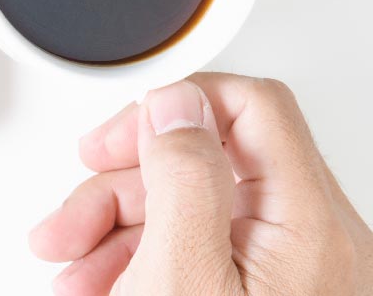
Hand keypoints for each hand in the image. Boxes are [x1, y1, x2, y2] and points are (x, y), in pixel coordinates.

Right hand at [29, 73, 372, 294]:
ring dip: (114, 233)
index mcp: (305, 218)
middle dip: (120, 187)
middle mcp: (312, 239)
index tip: (116, 139)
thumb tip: (172, 105)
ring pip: (191, 213)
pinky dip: (141, 265)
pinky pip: (199, 256)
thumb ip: (181, 176)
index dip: (173, 108)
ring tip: (71, 274)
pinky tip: (103, 291)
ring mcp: (291, 273)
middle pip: (205, 164)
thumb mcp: (182, 270)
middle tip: (72, 221)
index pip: (248, 107)